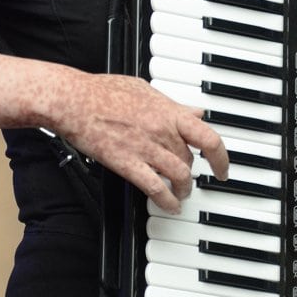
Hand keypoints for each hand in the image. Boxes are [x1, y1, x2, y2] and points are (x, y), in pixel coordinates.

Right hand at [58, 74, 228, 214]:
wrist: (74, 100)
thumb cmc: (102, 91)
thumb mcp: (145, 89)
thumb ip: (172, 104)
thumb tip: (193, 111)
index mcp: (169, 112)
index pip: (208, 137)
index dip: (221, 158)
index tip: (222, 168)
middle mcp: (162, 130)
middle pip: (190, 159)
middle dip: (192, 172)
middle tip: (187, 178)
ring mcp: (146, 148)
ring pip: (180, 176)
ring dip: (183, 189)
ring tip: (181, 195)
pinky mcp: (127, 163)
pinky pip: (156, 188)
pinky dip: (167, 201)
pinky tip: (169, 206)